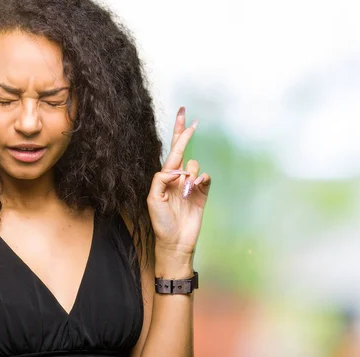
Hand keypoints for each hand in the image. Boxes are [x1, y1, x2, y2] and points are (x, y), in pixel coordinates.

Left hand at [147, 107, 210, 255]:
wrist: (175, 242)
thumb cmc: (161, 222)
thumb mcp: (153, 200)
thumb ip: (161, 180)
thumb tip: (176, 169)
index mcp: (166, 177)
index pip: (172, 151)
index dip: (178, 135)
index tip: (185, 118)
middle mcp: (179, 177)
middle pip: (183, 150)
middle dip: (184, 134)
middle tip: (188, 117)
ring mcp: (191, 185)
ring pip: (195, 166)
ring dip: (190, 176)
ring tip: (185, 193)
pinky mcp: (202, 194)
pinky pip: (206, 179)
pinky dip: (202, 181)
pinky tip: (197, 188)